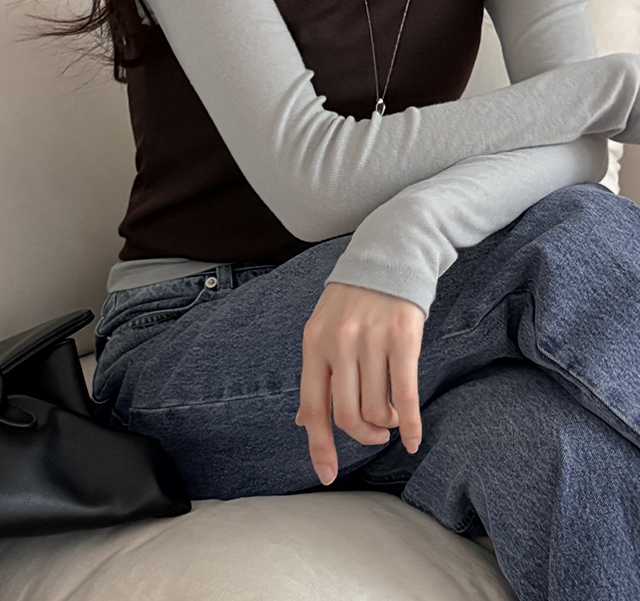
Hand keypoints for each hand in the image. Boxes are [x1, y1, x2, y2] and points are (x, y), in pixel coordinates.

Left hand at [295, 282, 425, 485]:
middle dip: (362, 437)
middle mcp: (339, 344)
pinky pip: (404, 395)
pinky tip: (413, 439)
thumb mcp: (323, 328)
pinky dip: (410, 425)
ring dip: (385, 425)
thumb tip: (304, 421)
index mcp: (314, 343)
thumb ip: (316, 372)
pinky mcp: (403, 338)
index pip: (312, 407)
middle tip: (374, 436)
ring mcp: (371, 340)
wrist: (389, 254)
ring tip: (390, 418)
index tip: (328, 474)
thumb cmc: (354, 299)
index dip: (319, 446)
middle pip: (347, 415)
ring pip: (376, 408)